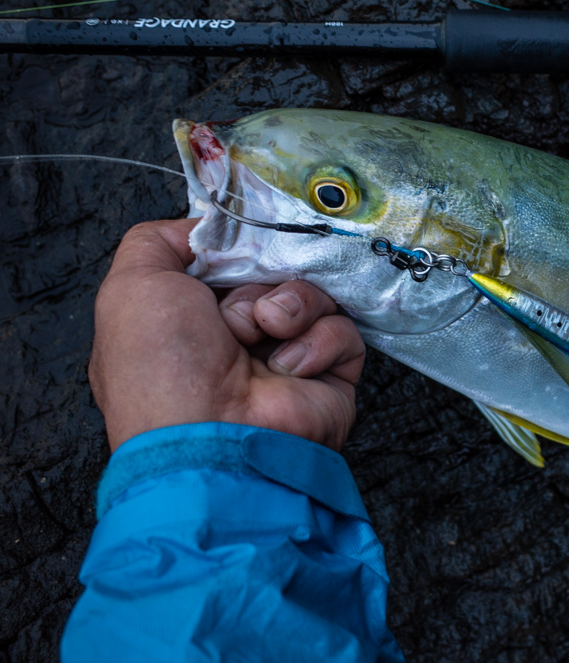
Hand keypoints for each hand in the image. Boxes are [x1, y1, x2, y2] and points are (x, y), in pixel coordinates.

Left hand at [89, 219, 365, 451]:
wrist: (216, 435)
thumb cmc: (164, 367)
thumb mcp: (133, 286)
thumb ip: (159, 241)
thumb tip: (207, 227)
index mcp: (191, 320)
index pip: (230, 262)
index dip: (236, 251)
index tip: (235, 248)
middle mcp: (238, 340)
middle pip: (274, 272)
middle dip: (259, 280)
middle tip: (240, 309)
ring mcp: (287, 357)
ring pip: (311, 294)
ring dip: (288, 306)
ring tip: (265, 335)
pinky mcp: (331, 375)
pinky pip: (342, 329)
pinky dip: (316, 341)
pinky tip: (289, 367)